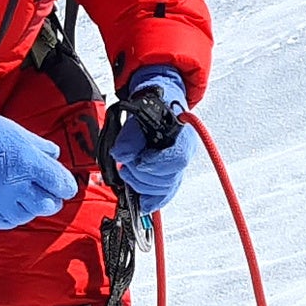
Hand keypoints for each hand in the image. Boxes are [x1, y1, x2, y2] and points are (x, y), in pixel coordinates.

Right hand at [0, 107, 74, 228]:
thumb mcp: (20, 133)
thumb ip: (41, 147)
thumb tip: (54, 154)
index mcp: (31, 164)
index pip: (62, 185)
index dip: (66, 186)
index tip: (63, 185)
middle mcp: (19, 186)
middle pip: (48, 205)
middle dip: (51, 200)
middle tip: (47, 193)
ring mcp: (1, 200)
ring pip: (27, 216)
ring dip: (30, 208)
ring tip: (25, 198)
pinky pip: (4, 223)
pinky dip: (10, 217)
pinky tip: (9, 207)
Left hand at [104, 66, 192, 207]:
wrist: (160, 101)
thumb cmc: (153, 105)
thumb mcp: (140, 113)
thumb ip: (130, 135)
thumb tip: (120, 154)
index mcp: (183, 134)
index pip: (177, 158)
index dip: (156, 165)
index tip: (138, 163)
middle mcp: (185, 151)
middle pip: (169, 177)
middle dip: (143, 176)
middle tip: (126, 167)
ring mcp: (179, 164)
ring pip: (166, 188)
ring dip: (142, 185)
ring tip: (128, 172)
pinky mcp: (170, 174)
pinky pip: (166, 194)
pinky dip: (153, 200)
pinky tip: (142, 203)